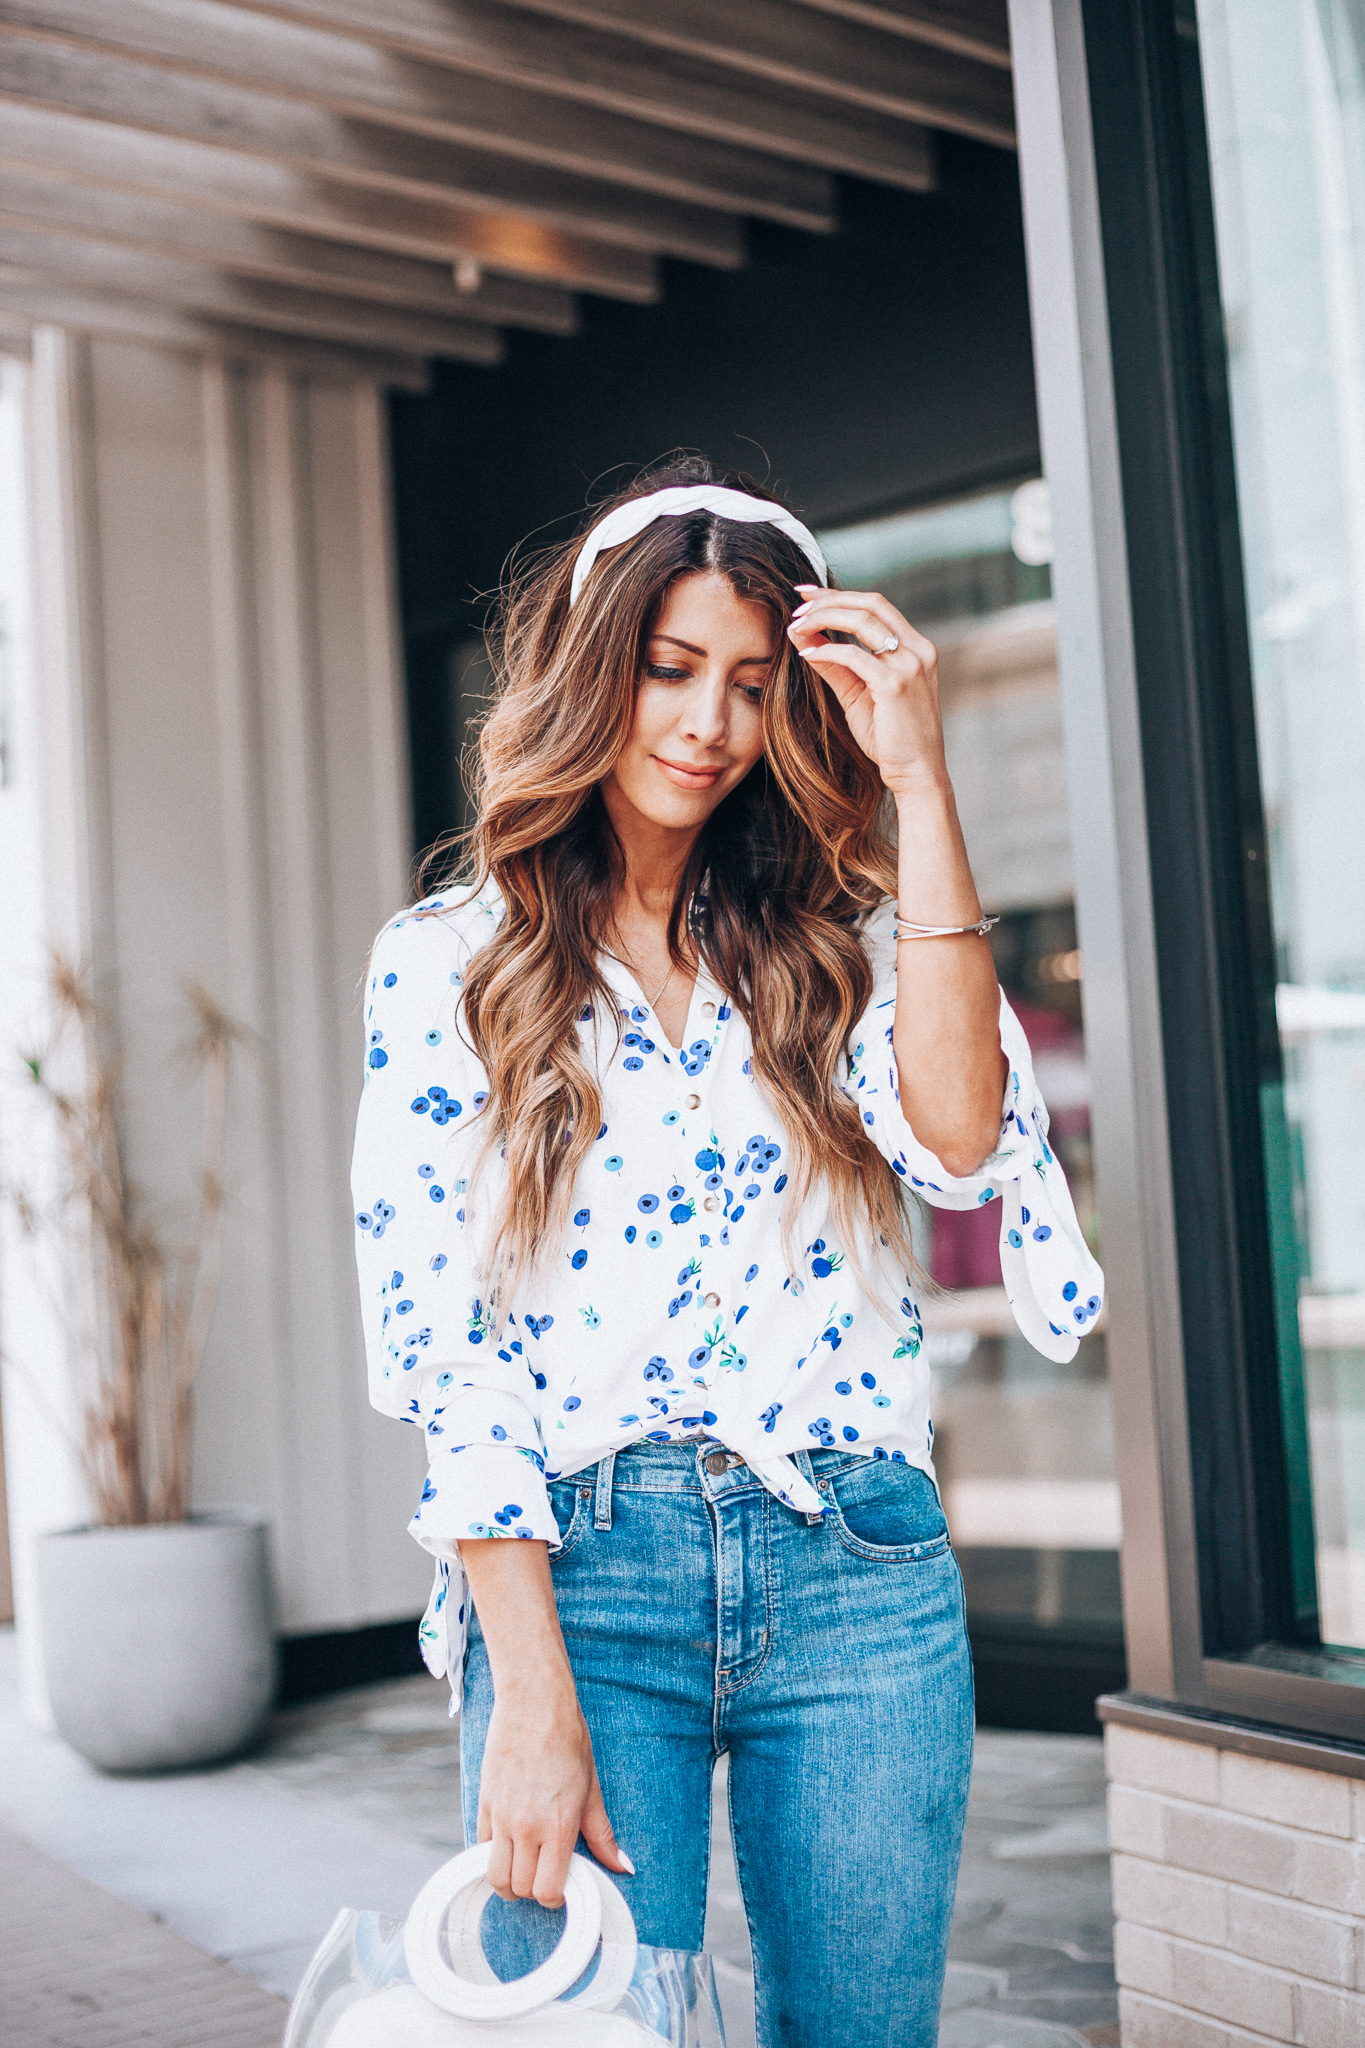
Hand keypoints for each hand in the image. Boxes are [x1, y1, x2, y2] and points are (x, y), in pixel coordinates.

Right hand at [477, 1672, 632, 1906]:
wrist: (535, 1702)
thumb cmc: (568, 1740)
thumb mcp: (591, 1789)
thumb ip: (602, 1834)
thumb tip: (624, 1867)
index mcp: (559, 1826)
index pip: (547, 1891)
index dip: (554, 1898)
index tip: (560, 1887)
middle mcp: (527, 1827)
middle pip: (520, 1889)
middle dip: (532, 1890)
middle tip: (543, 1874)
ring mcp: (502, 1816)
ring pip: (494, 1876)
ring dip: (508, 1880)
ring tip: (522, 1866)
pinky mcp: (484, 1802)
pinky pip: (481, 1846)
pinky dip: (493, 1853)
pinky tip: (508, 1841)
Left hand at [787, 585, 946, 794]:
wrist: (916, 773)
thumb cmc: (891, 737)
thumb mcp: (859, 694)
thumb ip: (836, 664)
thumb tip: (805, 638)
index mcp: (915, 647)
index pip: (876, 605)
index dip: (839, 594)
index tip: (807, 593)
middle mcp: (918, 650)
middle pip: (870, 604)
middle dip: (830, 599)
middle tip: (796, 605)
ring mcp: (910, 665)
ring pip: (862, 622)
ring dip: (824, 618)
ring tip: (796, 625)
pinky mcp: (896, 685)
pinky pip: (854, 656)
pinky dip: (826, 651)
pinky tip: (806, 654)